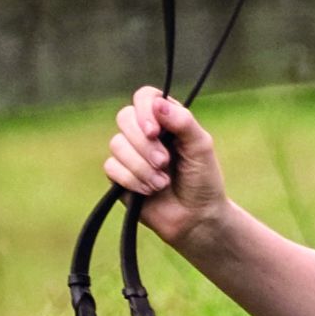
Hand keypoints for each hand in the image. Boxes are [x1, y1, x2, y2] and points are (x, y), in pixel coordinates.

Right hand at [105, 87, 224, 247]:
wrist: (195, 218)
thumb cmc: (203, 180)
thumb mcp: (200, 147)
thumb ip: (182, 122)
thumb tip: (157, 103)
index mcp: (166, 120)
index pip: (144, 97)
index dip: (144, 110)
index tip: (155, 131)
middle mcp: (145, 133)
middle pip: (125, 118)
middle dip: (144, 144)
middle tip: (165, 162)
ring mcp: (130, 154)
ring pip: (117, 144)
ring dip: (141, 166)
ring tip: (162, 183)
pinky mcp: (119, 176)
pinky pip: (111, 167)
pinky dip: (132, 180)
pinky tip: (149, 191)